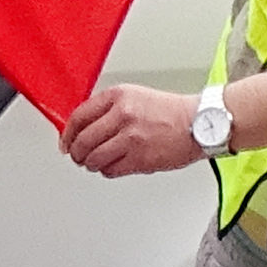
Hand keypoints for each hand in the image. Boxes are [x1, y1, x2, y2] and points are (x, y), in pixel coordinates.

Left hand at [59, 87, 205, 181]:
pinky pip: (111, 170)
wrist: (201, 123)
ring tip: (95, 162)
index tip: (65, 142)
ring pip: (94, 159)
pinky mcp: (141, 158)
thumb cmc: (170, 112)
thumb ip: (108, 110)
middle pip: (82, 141)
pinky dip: (108, 171)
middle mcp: (122, 115)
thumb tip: (83, 128)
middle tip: (78, 156)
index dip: (67, 134)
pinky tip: (113, 166)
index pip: (79, 117)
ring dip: (91, 164)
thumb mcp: (135, 97)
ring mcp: (131, 138)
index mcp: (118, 96)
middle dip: (76, 152)